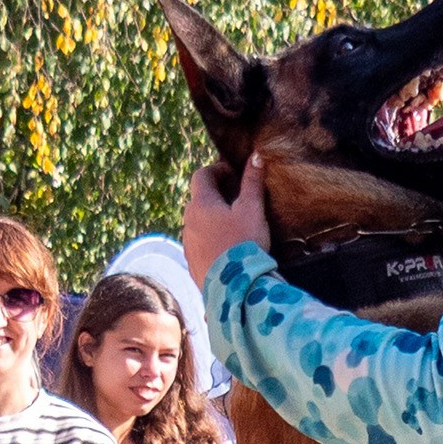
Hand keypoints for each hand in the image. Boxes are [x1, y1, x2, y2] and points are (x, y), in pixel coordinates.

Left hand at [181, 156, 269, 289]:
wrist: (235, 287)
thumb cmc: (244, 242)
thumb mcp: (252, 209)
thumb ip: (252, 182)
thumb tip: (255, 156)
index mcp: (201, 204)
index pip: (201, 175)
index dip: (217, 169)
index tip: (233, 173)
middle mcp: (188, 221)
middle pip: (198, 198)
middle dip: (215, 194)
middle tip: (236, 197)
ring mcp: (187, 243)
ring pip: (197, 222)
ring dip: (211, 218)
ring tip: (233, 224)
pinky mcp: (191, 263)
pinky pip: (199, 243)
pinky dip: (210, 238)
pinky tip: (227, 247)